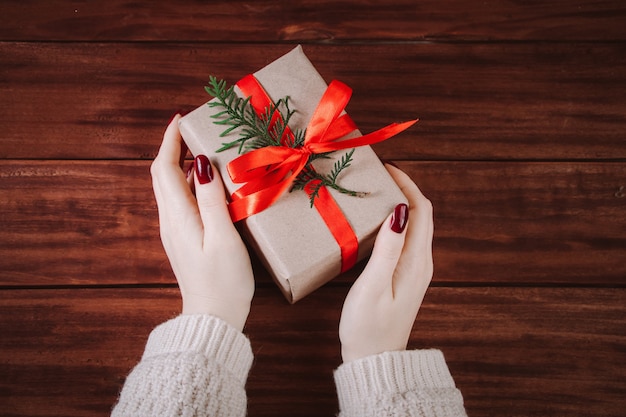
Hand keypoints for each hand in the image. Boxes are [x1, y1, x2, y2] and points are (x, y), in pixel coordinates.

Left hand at [150, 114, 253, 330]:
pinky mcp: (183, 239)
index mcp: (178, 217)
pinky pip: (180, 201)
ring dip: (181, 164)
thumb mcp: (222, 237)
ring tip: (204, 149)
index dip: (169, 141)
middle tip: (195, 129)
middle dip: (173, 148)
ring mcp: (174, 231)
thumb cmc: (223, 280)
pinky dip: (188, 183)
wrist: (213, 317)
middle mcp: (170, 220)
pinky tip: (208, 183)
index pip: (163, 168)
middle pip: (163, 175)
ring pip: (171, 188)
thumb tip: (201, 164)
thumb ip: (211, 200)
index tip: (180, 119)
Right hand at [338, 164, 433, 361]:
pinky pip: (406, 239)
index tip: (388, 168)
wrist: (374, 360)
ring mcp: (416, 270)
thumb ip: (387, 249)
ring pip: (415, 226)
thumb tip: (399, 211)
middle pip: (422, 215)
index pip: (421, 211)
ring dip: (401, 203)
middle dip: (405, 189)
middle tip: (379, 174)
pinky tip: (377, 220)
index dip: (408, 185)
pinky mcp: (406, 276)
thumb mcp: (373, 286)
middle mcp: (422, 262)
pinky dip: (396, 221)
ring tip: (376, 190)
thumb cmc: (368, 327)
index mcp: (416, 262)